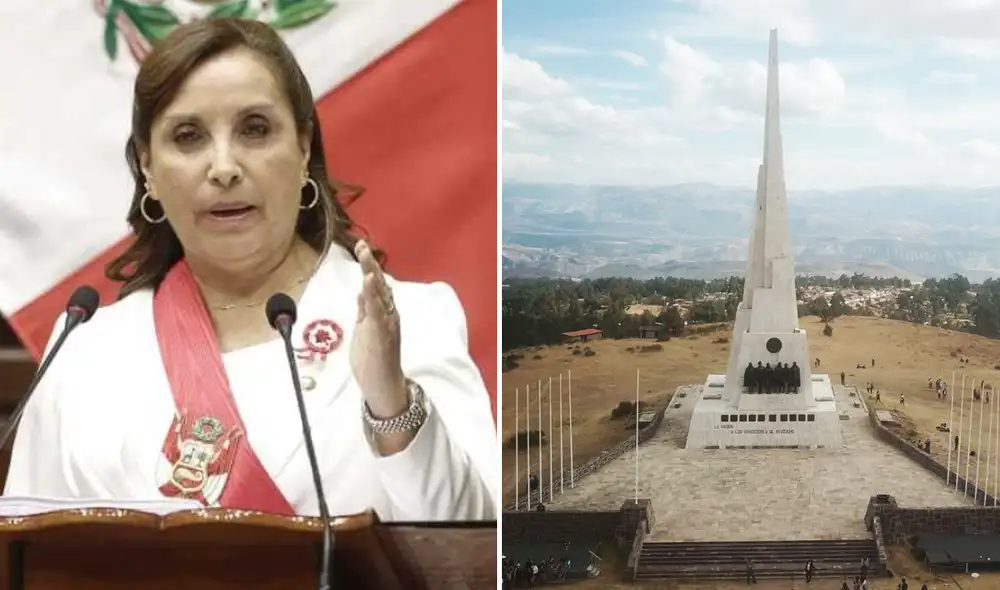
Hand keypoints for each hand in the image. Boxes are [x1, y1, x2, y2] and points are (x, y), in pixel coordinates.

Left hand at [351, 240, 407, 419]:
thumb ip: (365, 311)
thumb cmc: (373, 362)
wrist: (383, 387)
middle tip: (362, 245)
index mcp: (382, 314)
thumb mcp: (365, 331)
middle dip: (370, 264)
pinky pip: (377, 312)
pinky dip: (373, 296)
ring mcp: (386, 324)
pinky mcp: (381, 335)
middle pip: (379, 285)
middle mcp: (388, 315)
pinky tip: (368, 282)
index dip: (369, 266)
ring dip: (372, 274)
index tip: (361, 247)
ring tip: (366, 256)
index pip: (375, 285)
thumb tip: (361, 290)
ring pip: (380, 295)